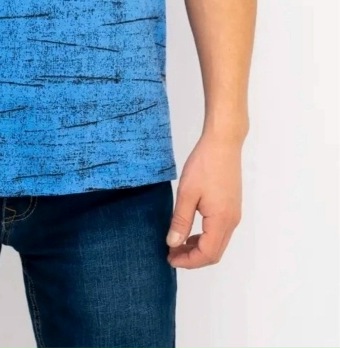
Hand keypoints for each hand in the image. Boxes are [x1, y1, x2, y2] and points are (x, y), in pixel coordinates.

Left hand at [166, 133, 242, 268]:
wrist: (223, 143)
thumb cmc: (204, 165)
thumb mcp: (187, 193)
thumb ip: (181, 220)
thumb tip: (173, 243)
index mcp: (221, 220)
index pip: (207, 254)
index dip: (188, 261)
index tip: (169, 258)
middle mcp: (232, 221)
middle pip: (214, 252)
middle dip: (193, 257)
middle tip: (171, 253)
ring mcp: (234, 214)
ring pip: (217, 243)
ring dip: (198, 247)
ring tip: (177, 242)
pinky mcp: (231, 206)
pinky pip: (219, 231)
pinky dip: (205, 237)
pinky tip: (190, 230)